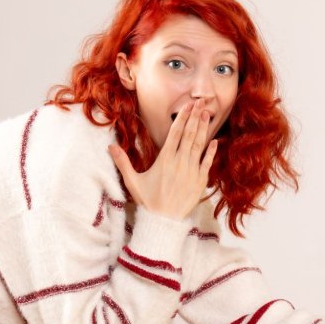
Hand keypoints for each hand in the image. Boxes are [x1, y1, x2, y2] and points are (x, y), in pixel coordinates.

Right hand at [107, 100, 217, 219]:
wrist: (164, 221)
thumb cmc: (148, 200)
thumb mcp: (133, 181)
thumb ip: (122, 162)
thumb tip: (109, 146)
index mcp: (165, 159)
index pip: (175, 133)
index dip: (182, 118)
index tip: (188, 106)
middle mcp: (180, 162)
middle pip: (189, 135)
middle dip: (195, 117)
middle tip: (201, 103)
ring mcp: (192, 171)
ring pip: (199, 145)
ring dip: (204, 129)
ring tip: (208, 114)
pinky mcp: (200, 181)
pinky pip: (207, 163)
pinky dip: (211, 151)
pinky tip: (215, 141)